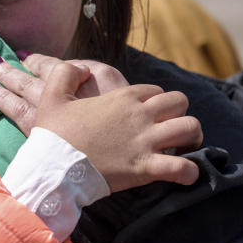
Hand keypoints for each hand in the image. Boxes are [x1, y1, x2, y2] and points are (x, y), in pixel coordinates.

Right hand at [0, 57, 201, 191]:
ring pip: (190, 128)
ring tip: (184, 147)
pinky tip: (186, 175)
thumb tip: (81, 68)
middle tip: (168, 126)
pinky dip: (188, 172)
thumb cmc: (53, 136)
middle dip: (178, 112)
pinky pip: (181, 168)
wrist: (51, 168)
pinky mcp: (146, 168)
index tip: (145, 114)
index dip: (153, 100)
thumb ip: (65, 74)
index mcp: (121, 98)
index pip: (153, 90)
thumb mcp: (52, 98)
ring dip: (192, 137)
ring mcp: (145, 142)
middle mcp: (139, 116)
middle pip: (179, 102)